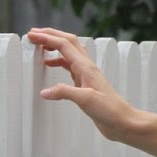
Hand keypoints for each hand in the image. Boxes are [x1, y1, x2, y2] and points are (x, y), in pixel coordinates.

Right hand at [27, 27, 136, 143]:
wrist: (124, 122)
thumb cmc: (111, 111)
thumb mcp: (86, 100)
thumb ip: (64, 93)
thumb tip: (45, 91)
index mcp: (86, 67)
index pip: (64, 44)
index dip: (46, 37)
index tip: (32, 35)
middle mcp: (87, 67)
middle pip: (67, 42)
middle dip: (50, 35)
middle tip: (33, 34)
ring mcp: (87, 75)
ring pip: (69, 53)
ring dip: (54, 46)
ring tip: (39, 46)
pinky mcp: (86, 84)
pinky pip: (70, 66)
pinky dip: (58, 61)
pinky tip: (50, 65)